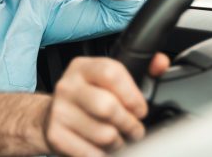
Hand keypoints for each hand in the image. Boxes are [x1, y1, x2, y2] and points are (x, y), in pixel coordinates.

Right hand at [44, 53, 168, 155]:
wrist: (49, 118)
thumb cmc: (86, 98)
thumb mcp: (107, 80)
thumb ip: (140, 70)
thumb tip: (161, 63)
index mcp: (82, 67)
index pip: (111, 73)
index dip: (133, 95)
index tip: (139, 109)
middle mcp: (67, 86)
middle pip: (108, 107)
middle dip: (129, 124)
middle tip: (134, 129)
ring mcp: (59, 111)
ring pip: (104, 134)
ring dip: (118, 142)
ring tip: (117, 139)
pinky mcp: (55, 135)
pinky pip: (91, 153)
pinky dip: (102, 155)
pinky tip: (102, 148)